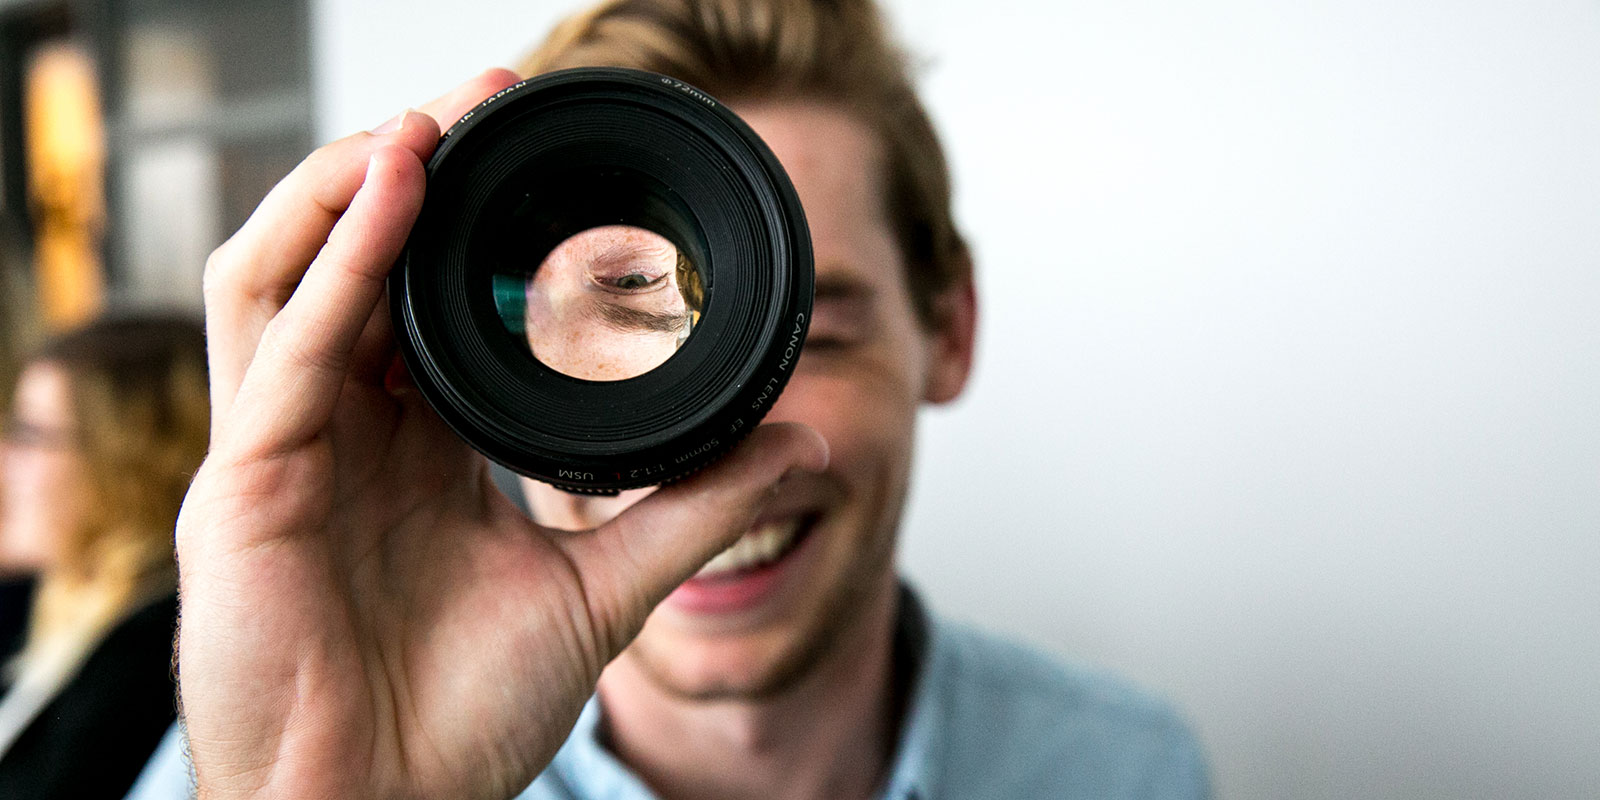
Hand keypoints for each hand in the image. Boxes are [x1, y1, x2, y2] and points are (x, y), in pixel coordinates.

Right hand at [176, 69, 827, 799]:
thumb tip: (801, 446)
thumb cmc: (457, 721)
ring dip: (357, 183)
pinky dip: (338, 258)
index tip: (531, 152)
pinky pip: (282, 343)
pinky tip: (397, 189)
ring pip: (282, 270)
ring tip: (434, 117)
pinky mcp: (243, 485)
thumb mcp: (598, 592)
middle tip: (487, 93)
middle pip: (344, 259)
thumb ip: (691, 511)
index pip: (410, 300)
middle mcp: (333, 432)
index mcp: (401, 449)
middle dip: (409, 165)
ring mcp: (279, 452)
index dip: (456, 219)